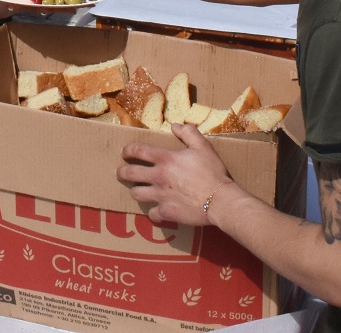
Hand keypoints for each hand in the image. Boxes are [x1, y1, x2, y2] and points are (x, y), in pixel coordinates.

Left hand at [118, 123, 237, 228]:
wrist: (220, 200)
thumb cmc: (212, 172)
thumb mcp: (203, 146)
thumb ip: (188, 133)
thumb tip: (175, 125)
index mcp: (165, 159)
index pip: (138, 151)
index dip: (128, 150)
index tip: (124, 152)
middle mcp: (158, 177)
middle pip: (130, 174)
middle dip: (122, 172)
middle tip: (120, 172)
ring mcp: (160, 196)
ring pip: (137, 194)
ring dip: (135, 191)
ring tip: (136, 190)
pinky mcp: (166, 212)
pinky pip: (152, 213)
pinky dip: (153, 212)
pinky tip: (155, 210)